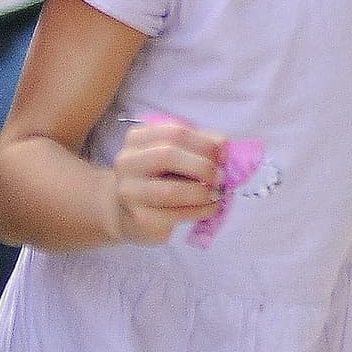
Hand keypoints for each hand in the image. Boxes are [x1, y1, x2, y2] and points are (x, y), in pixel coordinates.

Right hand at [109, 118, 224, 244]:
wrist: (126, 214)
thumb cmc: (158, 180)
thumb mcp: (173, 157)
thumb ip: (197, 147)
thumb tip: (224, 148)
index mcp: (138, 139)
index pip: (175, 132)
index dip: (205, 143)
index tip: (224, 155)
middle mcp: (127, 162)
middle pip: (168, 156)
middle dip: (202, 166)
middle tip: (220, 177)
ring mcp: (130, 192)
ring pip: (170, 190)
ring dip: (201, 192)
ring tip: (217, 194)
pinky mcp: (139, 218)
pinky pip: (175, 214)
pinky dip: (199, 210)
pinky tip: (210, 208)